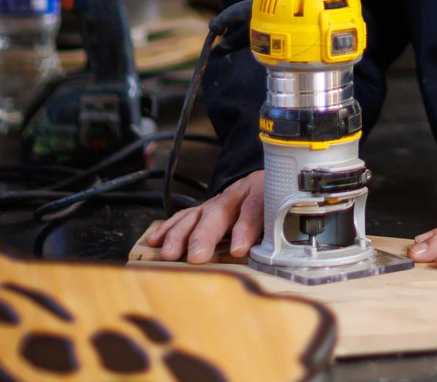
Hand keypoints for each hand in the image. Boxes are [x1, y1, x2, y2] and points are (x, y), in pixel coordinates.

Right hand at [145, 170, 264, 263]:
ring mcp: (214, 203)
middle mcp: (234, 197)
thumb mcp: (281, 211)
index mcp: (260, 194)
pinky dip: (168, 228)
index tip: (239, 250)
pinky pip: (183, 217)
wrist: (261, 181)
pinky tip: (155, 241)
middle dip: (205, 235)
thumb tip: (272, 255)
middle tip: (196, 256)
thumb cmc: (270, 200)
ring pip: (195, 214)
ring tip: (168, 254)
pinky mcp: (201, 211)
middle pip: (218, 212)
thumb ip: (276, 230)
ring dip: (180, 235)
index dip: (245, 228)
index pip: (254, 208)